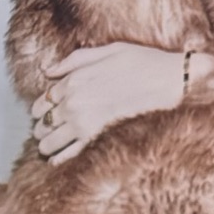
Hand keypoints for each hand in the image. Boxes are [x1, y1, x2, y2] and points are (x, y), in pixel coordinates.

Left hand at [33, 42, 205, 163]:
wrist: (173, 81)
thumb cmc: (145, 63)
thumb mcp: (107, 51)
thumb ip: (74, 61)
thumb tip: (48, 70)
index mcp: (73, 80)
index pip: (44, 99)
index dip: (40, 109)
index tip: (42, 116)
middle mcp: (73, 103)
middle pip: (45, 121)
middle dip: (41, 128)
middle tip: (43, 135)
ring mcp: (84, 123)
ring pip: (52, 139)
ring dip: (46, 145)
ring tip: (46, 149)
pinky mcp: (99, 139)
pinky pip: (71, 153)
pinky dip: (60, 159)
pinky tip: (55, 162)